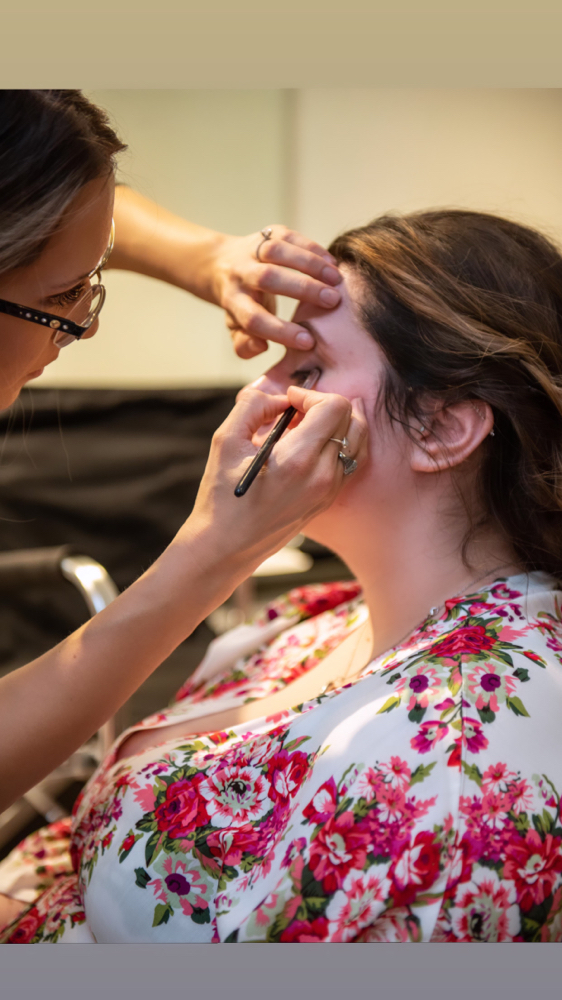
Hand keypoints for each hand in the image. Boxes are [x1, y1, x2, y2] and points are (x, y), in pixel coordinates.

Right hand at [185, 385, 366, 568]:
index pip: (335, 407)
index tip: (289, 401)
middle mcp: (323, 475)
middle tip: (295, 413)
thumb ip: (253, 406)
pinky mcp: (328, 499)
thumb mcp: (226, 441)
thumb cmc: (222, 496)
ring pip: (356, 439)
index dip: (312, 394)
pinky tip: (308, 447)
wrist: (226, 547)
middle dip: (324, 406)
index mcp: (299, 458)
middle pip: (350, 419)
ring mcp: (329, 490)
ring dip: (334, 424)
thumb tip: (279, 398)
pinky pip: (349, 460)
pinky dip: (337, 444)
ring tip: (303, 428)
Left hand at [210, 226, 341, 358]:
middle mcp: (238, 273)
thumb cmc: (240, 304)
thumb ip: (245, 345)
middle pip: (267, 278)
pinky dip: (312, 248)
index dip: (279, 331)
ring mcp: (251, 251)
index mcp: (233, 301)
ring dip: (310, 264)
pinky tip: (331, 262)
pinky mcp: (266, 234)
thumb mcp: (237, 329)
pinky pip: (288, 236)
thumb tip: (262, 347)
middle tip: (332, 301)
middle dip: (301, 289)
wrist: (222, 264)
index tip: (307, 341)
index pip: (253, 318)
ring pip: (277, 251)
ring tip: (336, 280)